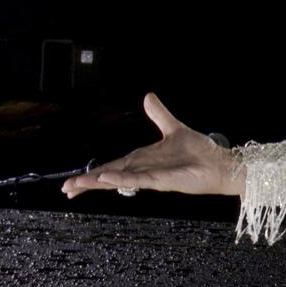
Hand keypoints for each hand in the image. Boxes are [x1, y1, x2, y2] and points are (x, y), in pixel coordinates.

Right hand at [62, 93, 244, 198]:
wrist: (220, 163)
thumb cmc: (200, 151)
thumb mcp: (174, 127)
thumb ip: (159, 114)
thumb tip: (148, 96)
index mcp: (142, 159)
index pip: (112, 167)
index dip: (93, 174)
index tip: (73, 182)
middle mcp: (143, 170)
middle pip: (109, 177)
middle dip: (87, 183)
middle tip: (66, 190)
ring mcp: (151, 177)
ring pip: (118, 180)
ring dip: (97, 182)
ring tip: (76, 186)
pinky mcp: (162, 181)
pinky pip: (138, 179)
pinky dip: (121, 179)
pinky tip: (106, 179)